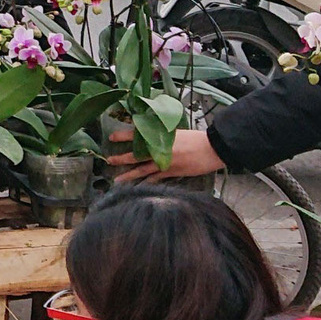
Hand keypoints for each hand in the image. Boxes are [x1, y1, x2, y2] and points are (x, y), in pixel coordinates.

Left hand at [105, 127, 223, 182]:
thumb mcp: (175, 131)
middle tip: (109, 161)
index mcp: (159, 137)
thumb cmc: (195, 138)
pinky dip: (147, 183)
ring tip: (117, 181)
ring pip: (142, 170)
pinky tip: (138, 188)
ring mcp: (165, 163)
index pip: (136, 135)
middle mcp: (159, 150)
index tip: (112, 137)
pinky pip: (156, 179)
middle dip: (121, 158)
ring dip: (129, 175)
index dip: (122, 136)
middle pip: (135, 155)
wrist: (211, 148)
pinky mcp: (172, 172)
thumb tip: (149, 136)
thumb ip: (161, 135)